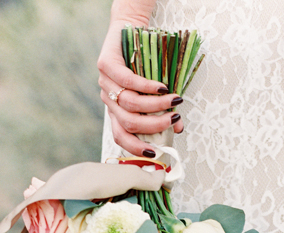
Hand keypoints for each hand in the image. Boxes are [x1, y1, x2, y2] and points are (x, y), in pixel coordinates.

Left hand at [97, 19, 184, 156]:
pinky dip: (147, 87)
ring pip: (130, 104)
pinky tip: (162, 88)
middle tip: (173, 120)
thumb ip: (164, 112)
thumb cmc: (145, 64)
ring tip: (174, 101)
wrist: (130, 28)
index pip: (120, 136)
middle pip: (128, 123)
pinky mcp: (105, 64)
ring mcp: (105, 83)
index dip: (135, 148)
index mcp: (117, 112)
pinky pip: (128, 81)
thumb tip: (177, 129)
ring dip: (155, 105)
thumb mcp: (156, 93)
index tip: (154, 153)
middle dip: (153, 126)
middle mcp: (109, 100)